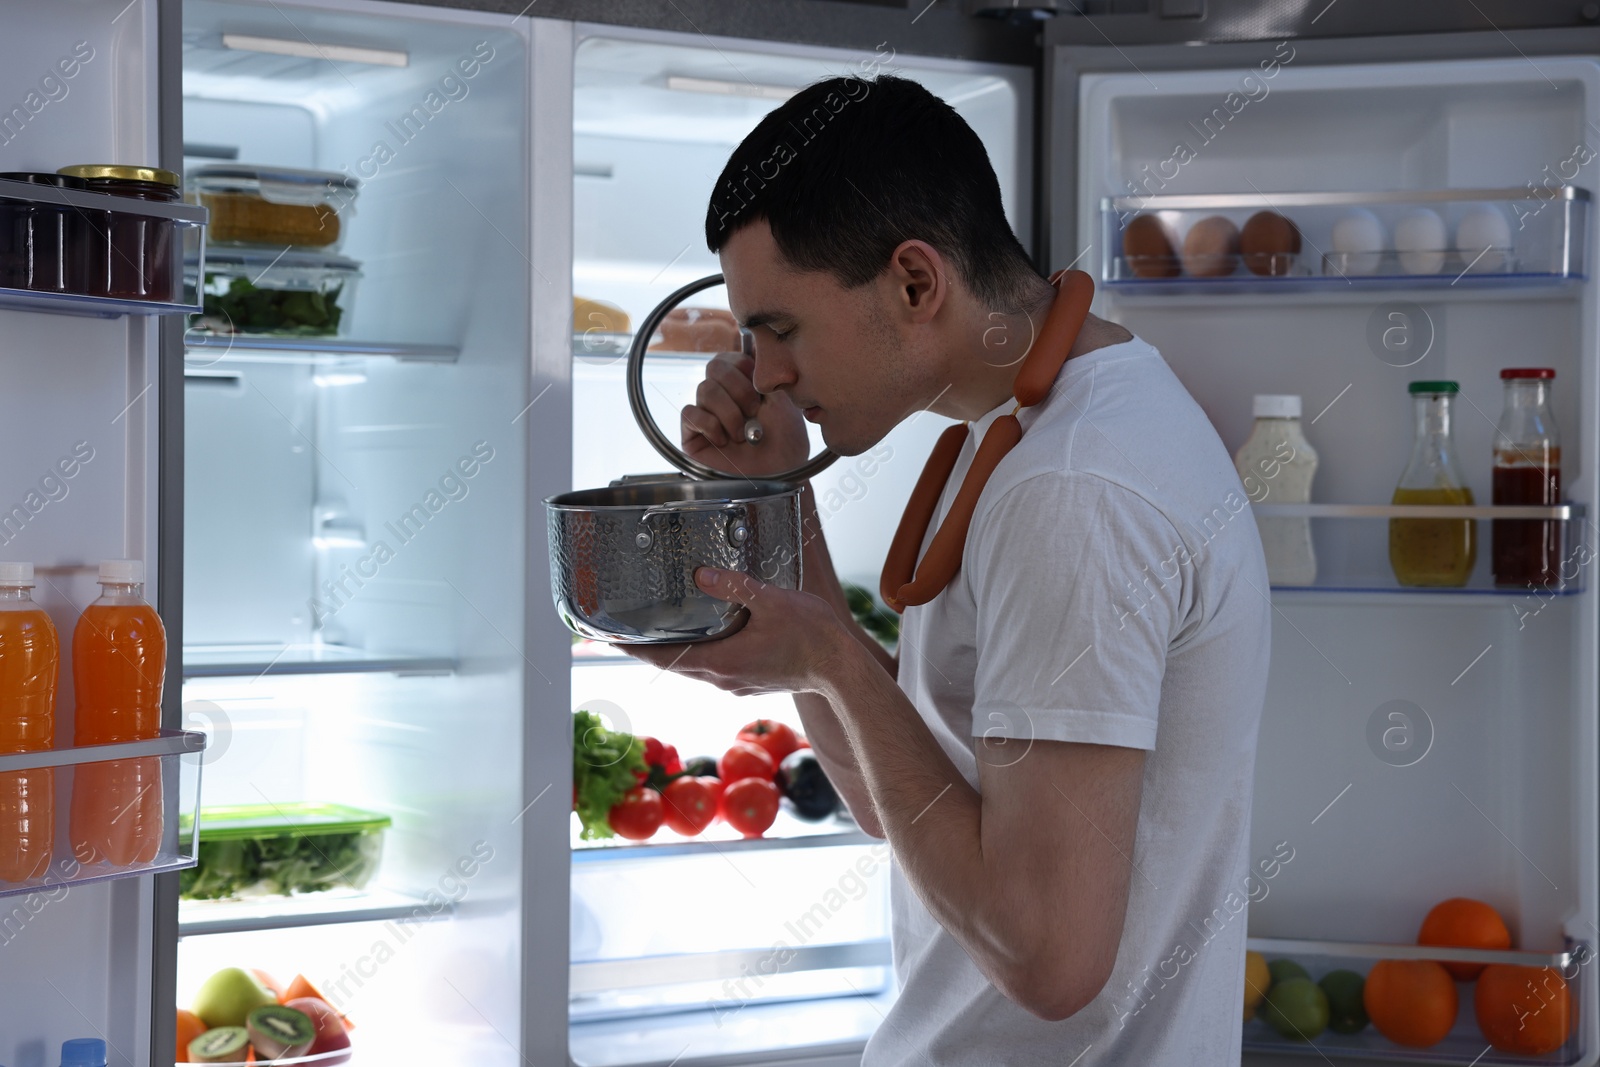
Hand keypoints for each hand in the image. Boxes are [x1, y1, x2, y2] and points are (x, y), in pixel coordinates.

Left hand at [625, 566, 847, 694]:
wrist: (841, 669)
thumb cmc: (811, 637)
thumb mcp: (771, 601)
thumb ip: (734, 586)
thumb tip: (702, 574)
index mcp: (721, 661)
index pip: (663, 658)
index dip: (632, 649)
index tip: (607, 641)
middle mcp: (724, 678)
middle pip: (674, 665)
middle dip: (649, 649)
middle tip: (625, 634)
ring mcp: (738, 683)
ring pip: (696, 667)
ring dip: (677, 653)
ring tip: (660, 634)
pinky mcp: (752, 682)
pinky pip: (717, 668)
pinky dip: (702, 654)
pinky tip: (708, 638)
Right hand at [681, 351, 809, 477]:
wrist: (781, 473)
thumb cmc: (787, 441)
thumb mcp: (783, 396)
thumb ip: (765, 367)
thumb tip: (749, 334)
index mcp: (744, 385)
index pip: (729, 357)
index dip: (744, 369)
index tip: (760, 390)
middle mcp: (723, 397)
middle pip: (714, 366)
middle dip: (739, 389)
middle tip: (754, 412)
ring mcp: (707, 415)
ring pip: (705, 390)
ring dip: (730, 413)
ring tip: (743, 434)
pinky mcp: (692, 435)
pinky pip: (690, 413)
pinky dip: (711, 426)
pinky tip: (725, 441)